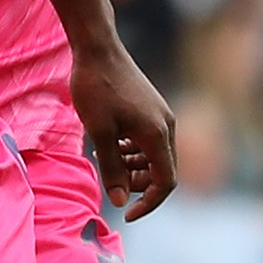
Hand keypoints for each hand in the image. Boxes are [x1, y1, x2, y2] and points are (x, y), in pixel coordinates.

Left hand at [71, 36, 178, 220]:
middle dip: (138, 183)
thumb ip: (112, 169)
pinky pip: (149, 140)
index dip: (148, 203)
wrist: (98, 48)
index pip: (165, 182)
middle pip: (162, 171)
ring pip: (155, 156)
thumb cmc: (96, 88)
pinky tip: (110, 144)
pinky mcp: (152, 109)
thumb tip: (120, 202)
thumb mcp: (99, 133)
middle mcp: (166, 126)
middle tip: (111, 179)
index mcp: (157, 134)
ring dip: (133, 166)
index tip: (126, 213)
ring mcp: (161, 116)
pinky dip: (133, 150)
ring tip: (105, 158)